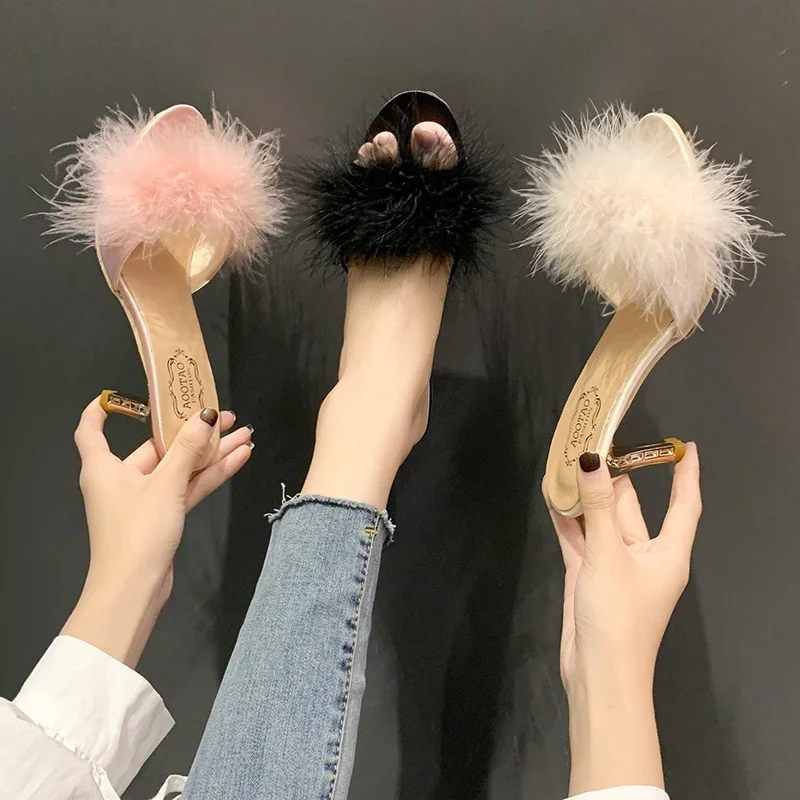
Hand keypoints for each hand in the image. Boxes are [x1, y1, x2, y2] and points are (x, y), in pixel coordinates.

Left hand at [62, 396, 252, 666]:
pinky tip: (239, 459)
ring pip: (179, 467)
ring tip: (244, 435)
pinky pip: (187, 487)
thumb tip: (206, 415)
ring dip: (210, 453)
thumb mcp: (165, 484)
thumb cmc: (136, 531)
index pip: (91, 430)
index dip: (101, 410)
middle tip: (224, 416)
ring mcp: (143, 499)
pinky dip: (209, 475)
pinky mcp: (161, 517)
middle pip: (155, 446)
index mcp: (103, 467)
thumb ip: (187, 448)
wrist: (134, 590)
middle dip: (191, 431)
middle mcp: (121, 479)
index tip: (117, 396)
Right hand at [546, 443, 701, 793]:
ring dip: (586, 496)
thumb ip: (597, 507)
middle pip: (631, 507)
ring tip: (568, 461)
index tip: (685, 446)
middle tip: (595, 441)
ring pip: (601, 520)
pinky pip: (579, 538)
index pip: (683, 505)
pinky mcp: (588, 575)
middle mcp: (643, 555)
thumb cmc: (618, 616)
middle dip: (615, 477)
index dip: (686, 475)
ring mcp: (613, 565)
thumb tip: (591, 458)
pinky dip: (568, 518)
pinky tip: (553, 495)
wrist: (598, 674)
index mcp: (667, 553)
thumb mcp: (608, 557)